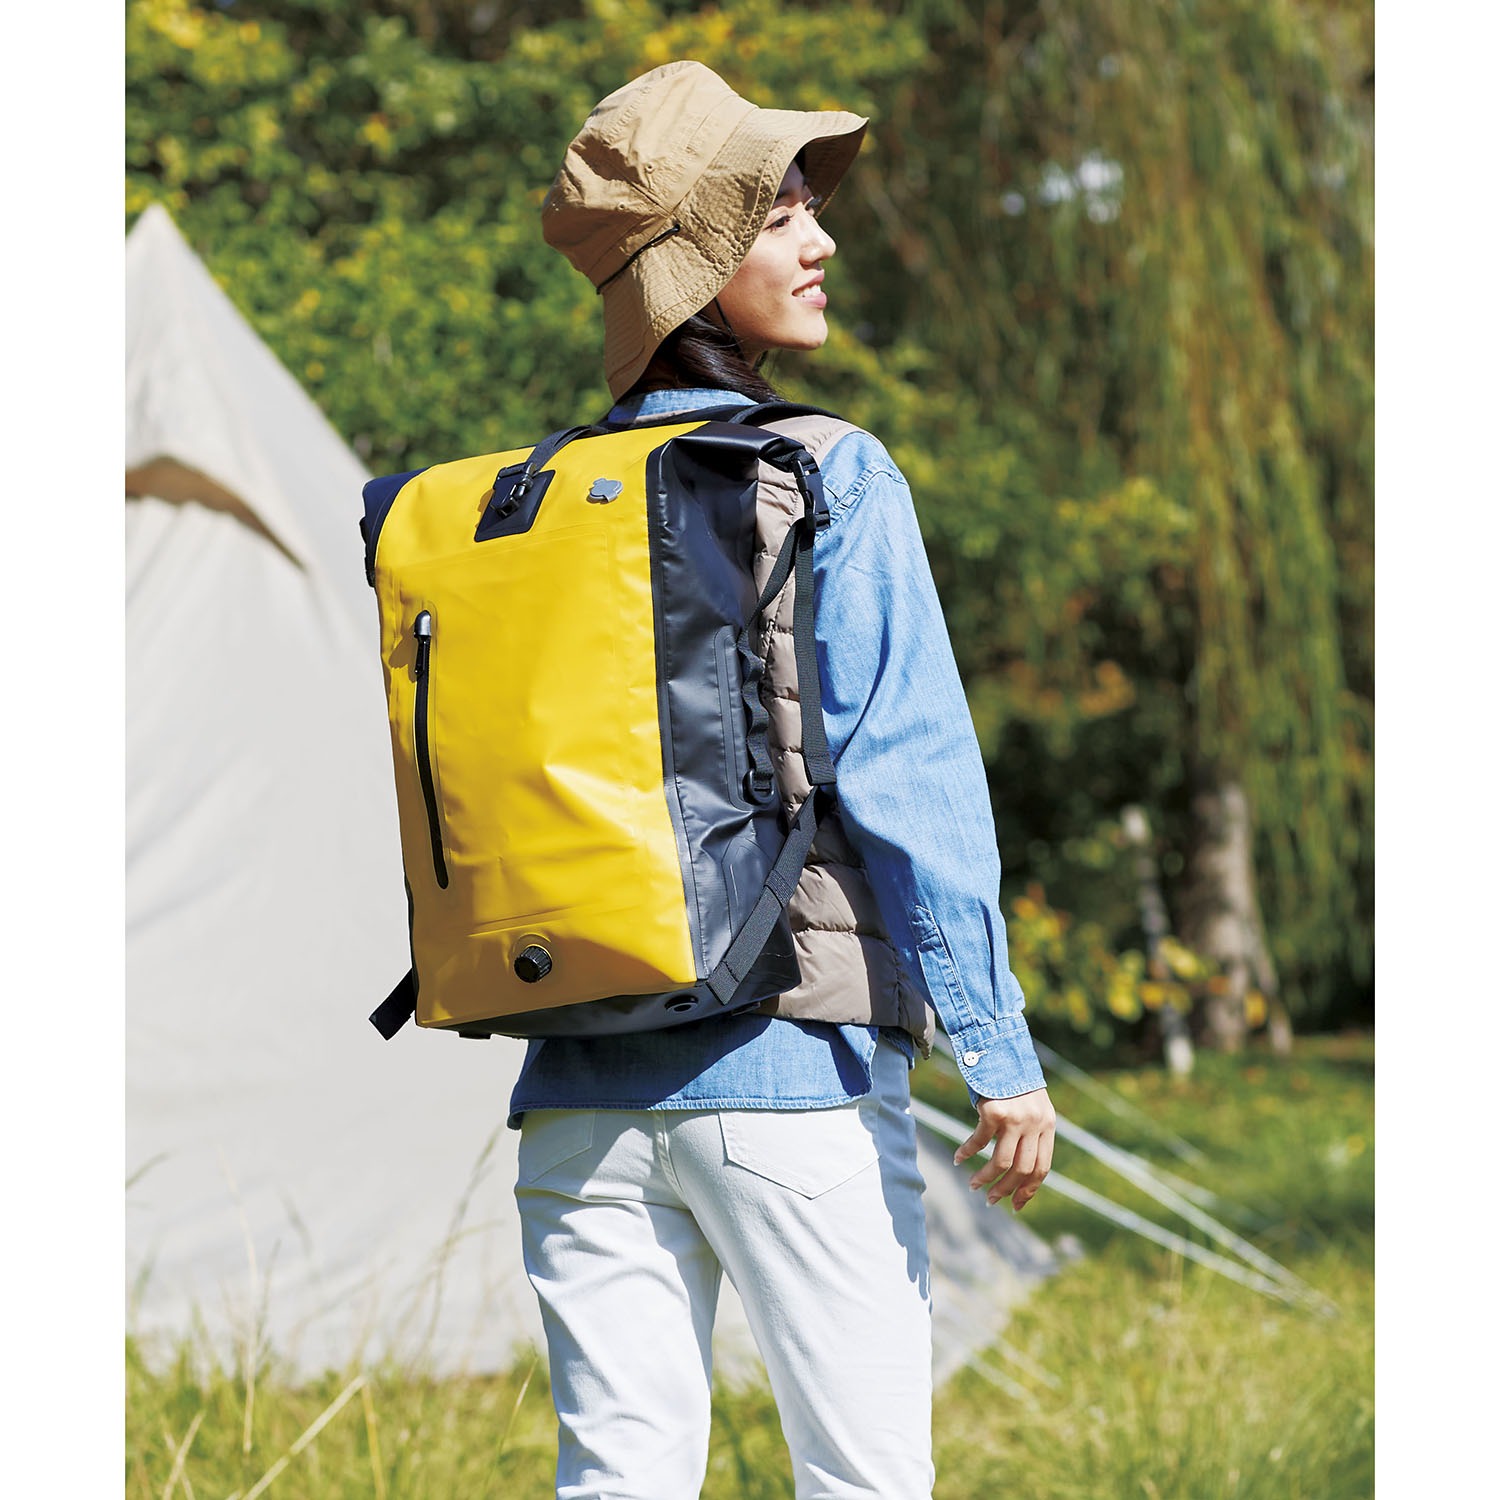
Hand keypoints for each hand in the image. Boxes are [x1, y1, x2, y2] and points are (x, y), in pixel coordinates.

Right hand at [953, 1087, 1055, 1211]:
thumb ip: (1029, 1129)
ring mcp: (1016, 1118)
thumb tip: (1018, 1166)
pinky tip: (959, 1158)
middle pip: (1023, 1170)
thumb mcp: (1030, 1103)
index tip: (1016, 1205)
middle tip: (990, 1200)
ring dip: (986, 1178)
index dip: (1029, 1190)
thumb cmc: (1011, 1076)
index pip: (1043, 1168)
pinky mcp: (994, 1111)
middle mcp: (1036, 1123)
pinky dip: (968, 1152)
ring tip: (973, 1185)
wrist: (1000, 1043)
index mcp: (1048, 1124)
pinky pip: (979, 1141)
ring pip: (1002, 1162)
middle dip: (1006, 1189)